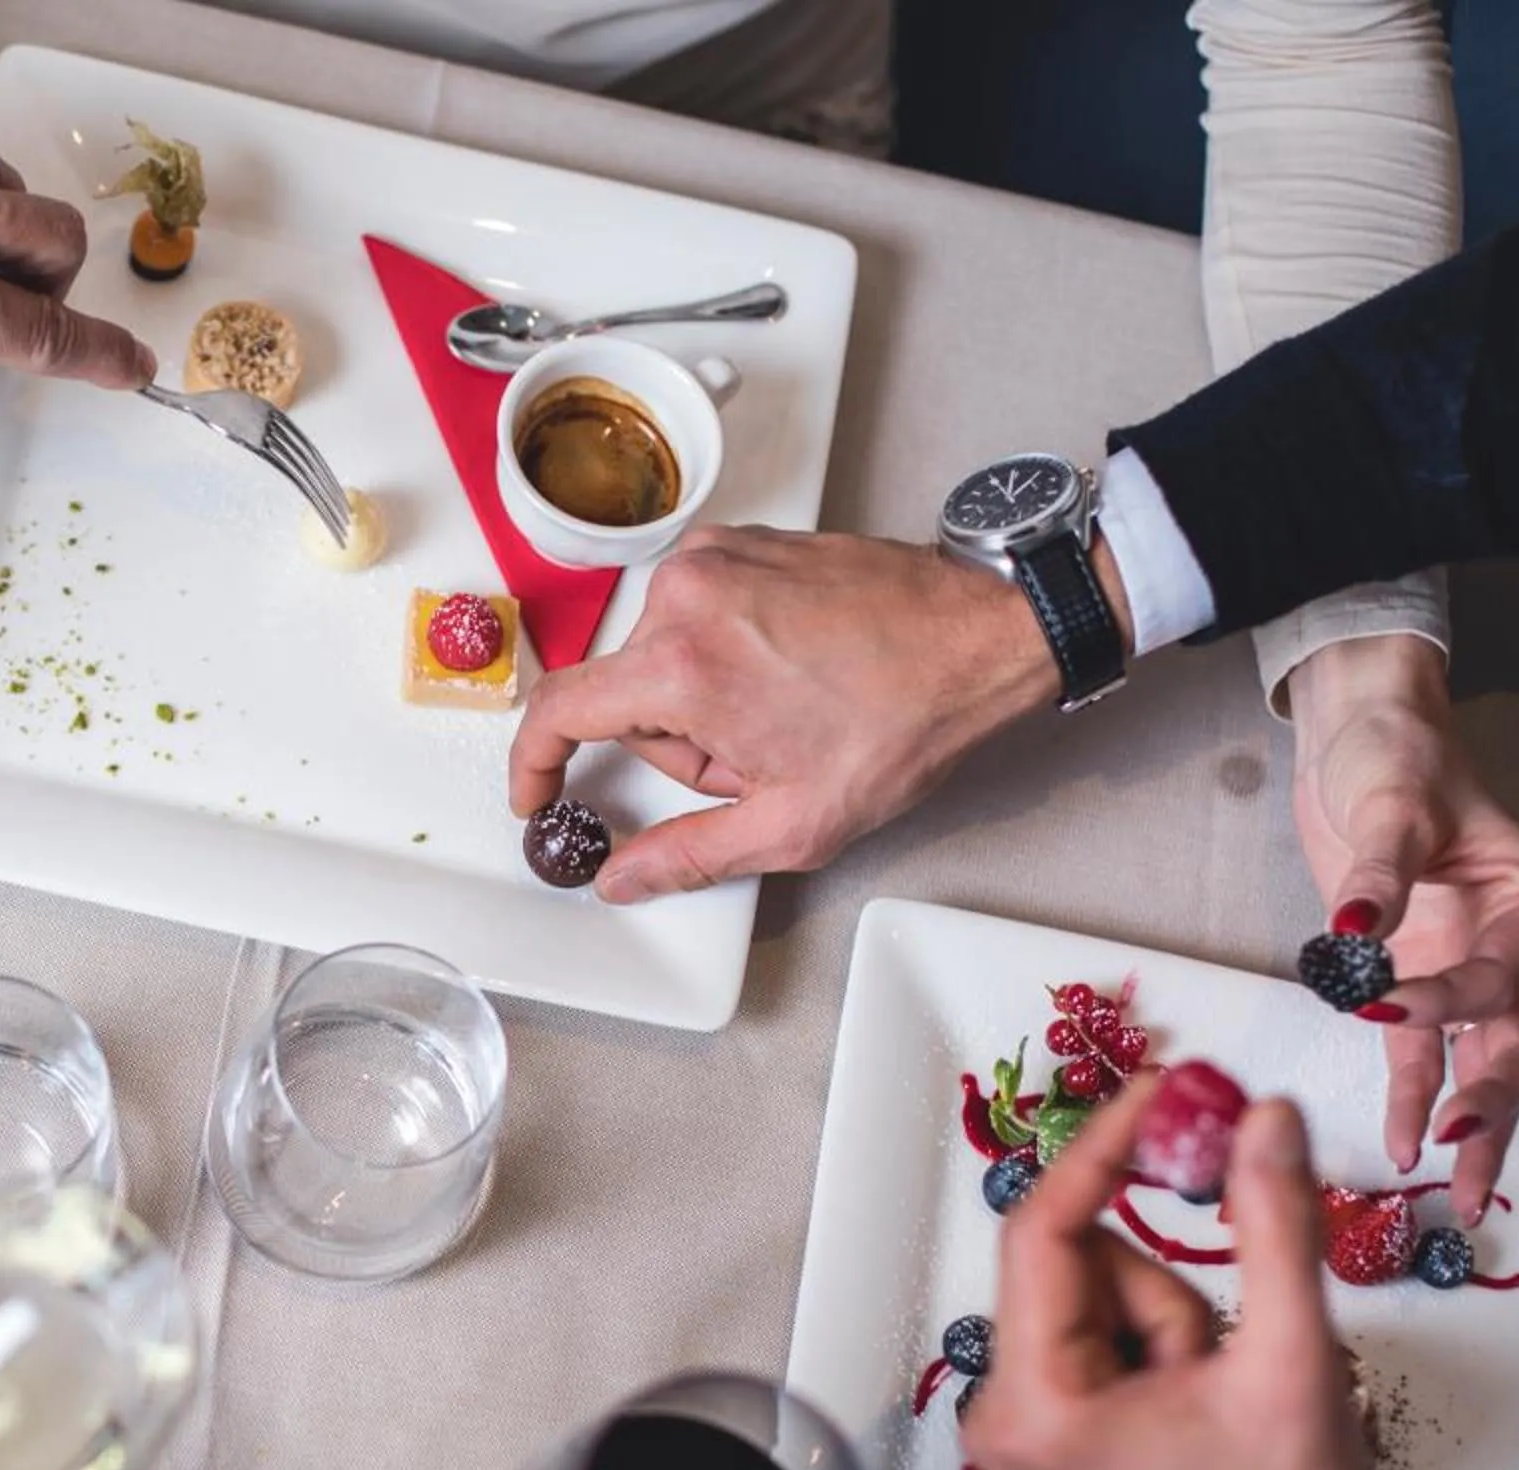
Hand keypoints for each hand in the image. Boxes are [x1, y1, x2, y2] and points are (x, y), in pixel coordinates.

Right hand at [506, 527, 1067, 901]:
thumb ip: (688, 855)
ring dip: (706, 700)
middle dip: (678, 744)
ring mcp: (717, 556)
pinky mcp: (746, 541)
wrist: (985, 637)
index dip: (533, 764)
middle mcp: (684, 593)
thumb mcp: (794, 822)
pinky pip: (699, 614)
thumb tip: (620, 878)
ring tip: (788, 714)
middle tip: (761, 762)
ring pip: (664, 655)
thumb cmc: (904, 720)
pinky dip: (728, 654)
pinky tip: (794, 674)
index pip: (559, 712)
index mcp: (681, 664)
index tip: (535, 794)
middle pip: (627, 694)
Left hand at [965, 1077, 1399, 1469]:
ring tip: (1218, 1393)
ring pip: (1099, 1294)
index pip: (1045, 1232)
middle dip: (1168, 1289)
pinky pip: (1102, 1331)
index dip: (1104, 1149)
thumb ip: (1274, 1228)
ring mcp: (1020, 1419)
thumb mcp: (1291, 1362)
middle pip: (1079, 1265)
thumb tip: (1259, 1115)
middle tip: (1228, 1344)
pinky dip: (1163, 1341)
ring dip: (1173, 1319)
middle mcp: (1000, 1409)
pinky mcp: (1049, 1424)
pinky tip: (1199, 1400)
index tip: (1165, 1089)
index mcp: (1032, 1402)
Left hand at [1288, 634, 1518, 1221]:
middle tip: (1463, 1152)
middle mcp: (1513, 945)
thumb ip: (1380, 873)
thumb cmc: (1397, 756)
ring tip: (1460, 1192)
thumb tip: (1358, 925)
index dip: (1444, 1003)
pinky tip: (1407, 1145)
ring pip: (1486, 1067)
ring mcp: (1466, 970)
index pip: (1497, 978)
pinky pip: (1425, 1058)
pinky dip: (1418, 1099)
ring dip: (1475, 1126)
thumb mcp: (1392, 804)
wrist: (1365, 735)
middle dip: (1498, 1106)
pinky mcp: (1411, 984)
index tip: (1379, 1003)